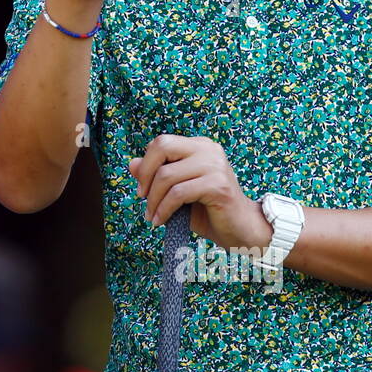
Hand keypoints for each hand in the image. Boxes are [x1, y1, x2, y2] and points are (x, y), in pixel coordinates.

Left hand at [128, 135, 269, 249]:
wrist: (239, 229)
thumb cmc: (207, 210)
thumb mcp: (177, 190)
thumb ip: (157, 175)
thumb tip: (132, 164)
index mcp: (199, 146)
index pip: (162, 142)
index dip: (146, 164)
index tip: (142, 188)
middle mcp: (208, 149)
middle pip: (163, 147)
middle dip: (146, 175)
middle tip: (143, 198)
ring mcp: (215, 165)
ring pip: (167, 175)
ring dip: (154, 200)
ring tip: (153, 216)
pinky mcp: (218, 185)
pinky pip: (178, 193)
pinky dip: (164, 209)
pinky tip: (161, 221)